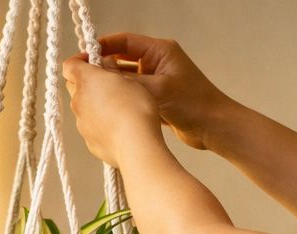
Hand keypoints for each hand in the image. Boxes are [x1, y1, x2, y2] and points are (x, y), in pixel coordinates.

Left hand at [62, 56, 161, 167]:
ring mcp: (81, 123)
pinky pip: (91, 128)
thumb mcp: (128, 80)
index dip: (80, 60)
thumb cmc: (135, 108)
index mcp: (86, 81)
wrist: (136, 144)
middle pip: (73, 86)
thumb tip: (104, 63)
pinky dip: (100, 124)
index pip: (70, 65)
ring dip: (94, 104)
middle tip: (107, 83)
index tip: (93, 60)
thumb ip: (111, 70)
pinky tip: (117, 127)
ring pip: (83, 108)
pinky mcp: (88, 141)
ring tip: (117, 108)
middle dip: (86, 82)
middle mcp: (78, 102)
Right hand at [93, 34, 235, 150]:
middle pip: (121, 59)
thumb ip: (128, 82)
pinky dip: (121, 99)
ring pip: (125, 79)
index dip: (101, 47)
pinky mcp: (156, 97)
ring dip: (111, 85)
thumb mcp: (157, 90)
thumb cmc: (194, 104)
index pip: (123, 42)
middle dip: (102, 67)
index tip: (83, 57)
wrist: (214, 128)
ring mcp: (156, 80)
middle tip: (81, 77)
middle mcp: (156, 62)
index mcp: (159, 50)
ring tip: (89, 93)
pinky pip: (132, 94)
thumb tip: (101, 77)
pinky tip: (106, 107)